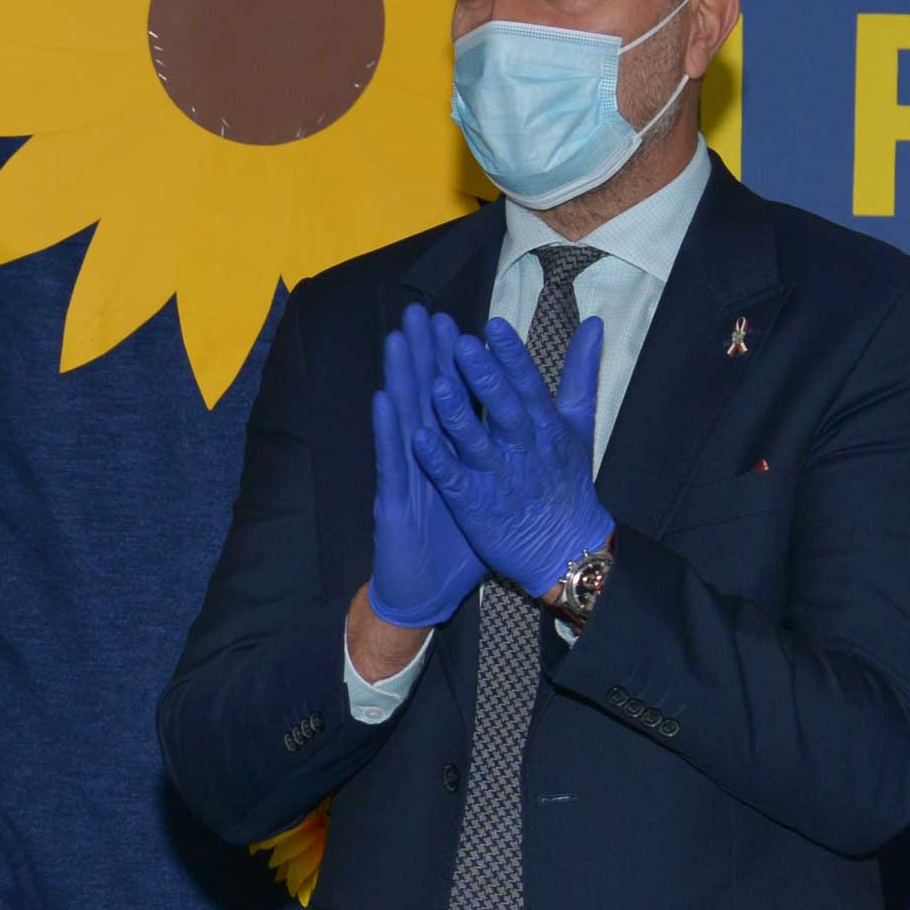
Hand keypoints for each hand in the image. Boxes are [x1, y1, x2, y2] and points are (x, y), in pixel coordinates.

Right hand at [364, 332, 480, 634]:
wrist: (427, 594)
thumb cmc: (456, 548)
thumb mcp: (486, 500)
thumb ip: (502, 463)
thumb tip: (525, 436)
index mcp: (452, 457)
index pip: (454, 400)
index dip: (455, 364)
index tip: (459, 324)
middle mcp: (426, 459)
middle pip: (425, 398)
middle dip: (424, 356)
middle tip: (421, 314)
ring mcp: (407, 478)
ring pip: (404, 420)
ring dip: (401, 379)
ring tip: (398, 340)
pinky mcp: (394, 503)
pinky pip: (393, 463)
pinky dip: (388, 431)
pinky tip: (384, 401)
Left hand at [420, 307, 613, 601]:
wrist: (565, 548)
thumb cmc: (568, 480)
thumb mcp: (580, 424)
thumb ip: (580, 373)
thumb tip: (594, 323)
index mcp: (546, 426)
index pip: (530, 385)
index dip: (512, 356)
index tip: (494, 325)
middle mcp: (523, 449)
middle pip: (504, 410)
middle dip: (485, 378)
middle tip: (462, 345)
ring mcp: (497, 477)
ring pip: (475, 443)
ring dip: (456, 415)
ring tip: (435, 385)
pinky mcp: (475, 504)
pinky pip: (454, 480)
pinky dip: (438, 460)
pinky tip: (416, 438)